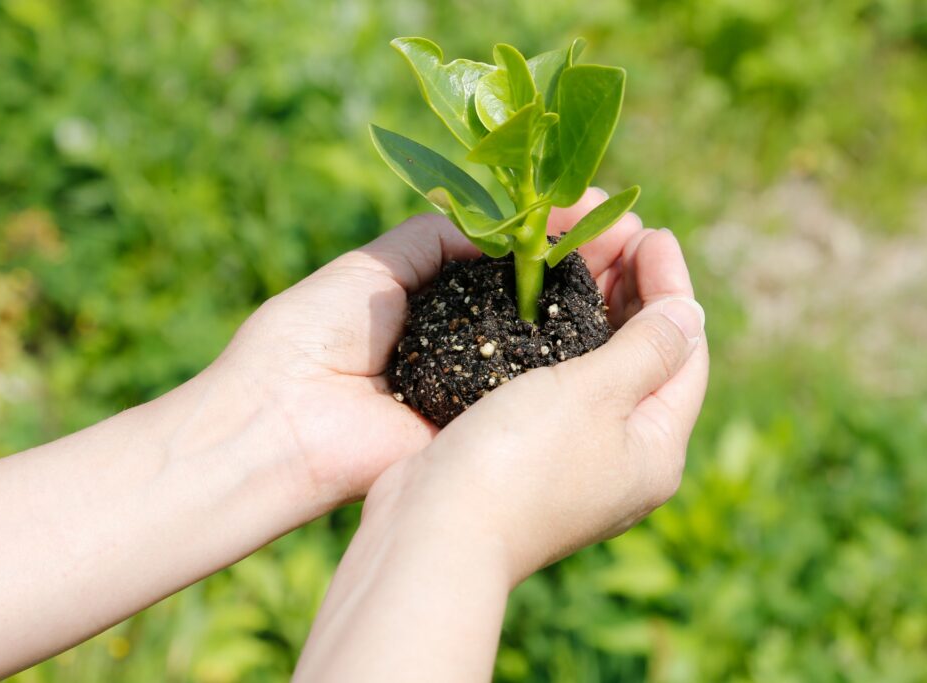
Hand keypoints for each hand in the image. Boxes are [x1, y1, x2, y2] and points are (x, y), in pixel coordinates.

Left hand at [209, 186, 658, 512]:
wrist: (281, 422)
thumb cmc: (312, 335)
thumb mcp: (379, 265)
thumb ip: (440, 236)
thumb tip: (512, 218)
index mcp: (445, 302)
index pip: (520, 259)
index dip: (564, 232)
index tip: (609, 209)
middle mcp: (473, 341)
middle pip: (549, 298)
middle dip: (596, 264)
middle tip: (642, 236)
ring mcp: (485, 383)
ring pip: (558, 342)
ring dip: (602, 305)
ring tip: (645, 267)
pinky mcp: (489, 419)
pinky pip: (544, 386)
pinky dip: (582, 356)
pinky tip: (621, 326)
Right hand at [365, 198, 708, 581]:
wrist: (435, 533)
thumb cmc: (521, 459)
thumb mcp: (596, 393)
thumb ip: (648, 348)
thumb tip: (692, 311)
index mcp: (657, 450)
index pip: (686, 354)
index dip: (674, 288)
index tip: (654, 234)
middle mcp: (626, 460)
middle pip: (648, 362)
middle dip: (638, 296)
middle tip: (620, 237)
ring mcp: (578, 462)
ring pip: (603, 373)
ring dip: (599, 315)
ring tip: (584, 261)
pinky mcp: (533, 458)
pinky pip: (564, 387)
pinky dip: (562, 344)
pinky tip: (541, 312)